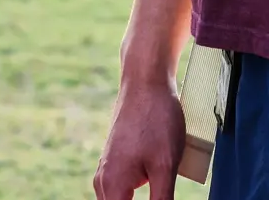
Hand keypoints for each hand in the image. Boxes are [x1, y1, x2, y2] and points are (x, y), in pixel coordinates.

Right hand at [93, 73, 185, 198]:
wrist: (145, 82)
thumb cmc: (156, 120)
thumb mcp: (165, 167)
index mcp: (112, 186)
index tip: (159, 199)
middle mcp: (103, 181)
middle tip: (162, 194)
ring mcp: (107, 170)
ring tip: (161, 191)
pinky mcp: (116, 162)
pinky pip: (123, 192)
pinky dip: (135, 198)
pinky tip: (156, 191)